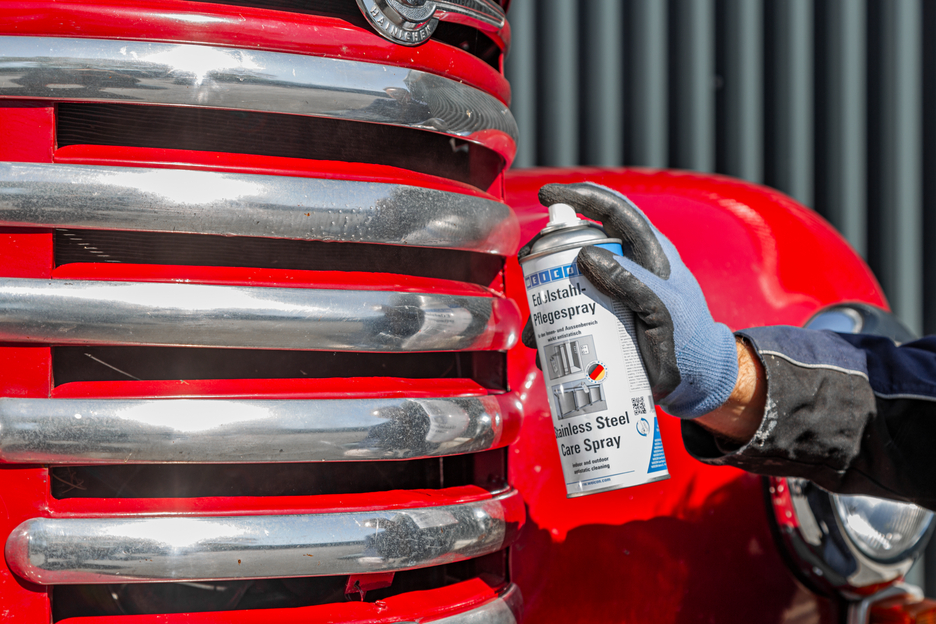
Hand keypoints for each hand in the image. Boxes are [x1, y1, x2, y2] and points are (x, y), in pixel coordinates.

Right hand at [521, 183, 738, 418]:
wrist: (695, 378)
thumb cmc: (689, 338)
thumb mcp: (664, 308)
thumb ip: (632, 282)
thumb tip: (585, 254)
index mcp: (648, 251)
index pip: (612, 210)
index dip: (580, 196)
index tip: (546, 195)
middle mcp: (626, 266)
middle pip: (579, 244)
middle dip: (549, 253)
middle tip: (529, 263)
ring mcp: (613, 292)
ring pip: (570, 283)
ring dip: (546, 302)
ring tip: (536, 328)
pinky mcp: (603, 319)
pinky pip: (571, 316)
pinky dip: (553, 331)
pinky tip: (544, 349)